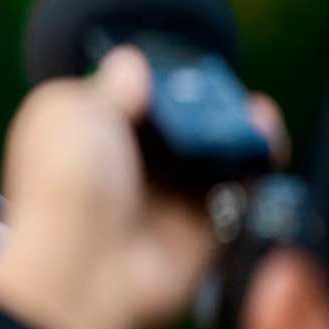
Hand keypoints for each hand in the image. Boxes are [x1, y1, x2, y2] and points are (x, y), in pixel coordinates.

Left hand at [0, 47, 286, 328]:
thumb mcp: (71, 112)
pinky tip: (263, 134)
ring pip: (214, 154)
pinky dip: (257, 161)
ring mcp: (167, 197)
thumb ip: (108, 86)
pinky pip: (240, 189)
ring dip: (238, 128)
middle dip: (205, 103)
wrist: (83, 266)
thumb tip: (132, 62)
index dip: (155, 81)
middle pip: (179, 125)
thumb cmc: (65, 181)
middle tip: (222, 89)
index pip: (127, 100)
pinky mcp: (204, 227)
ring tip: (253, 111)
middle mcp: (128, 166)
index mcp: (86, 135)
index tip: (181, 65)